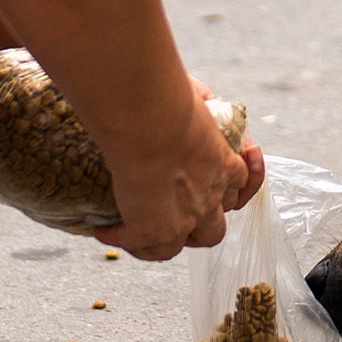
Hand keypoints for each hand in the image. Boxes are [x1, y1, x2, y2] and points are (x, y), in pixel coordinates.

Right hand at [96, 96, 259, 261]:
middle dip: (198, 228)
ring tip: (137, 233)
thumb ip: (201, 100)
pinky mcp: (152, 230)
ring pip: (177, 247)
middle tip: (174, 216)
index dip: (227, 189)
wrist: (151, 120)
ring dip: (159, 242)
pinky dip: (118, 239)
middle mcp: (210, 199)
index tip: (219, 177)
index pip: (239, 186)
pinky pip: (135, 244)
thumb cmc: (170, 96)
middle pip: (214, 231)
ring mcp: (184, 220)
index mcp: (226, 165)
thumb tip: (198, 98)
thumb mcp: (197, 93)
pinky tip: (102, 229)